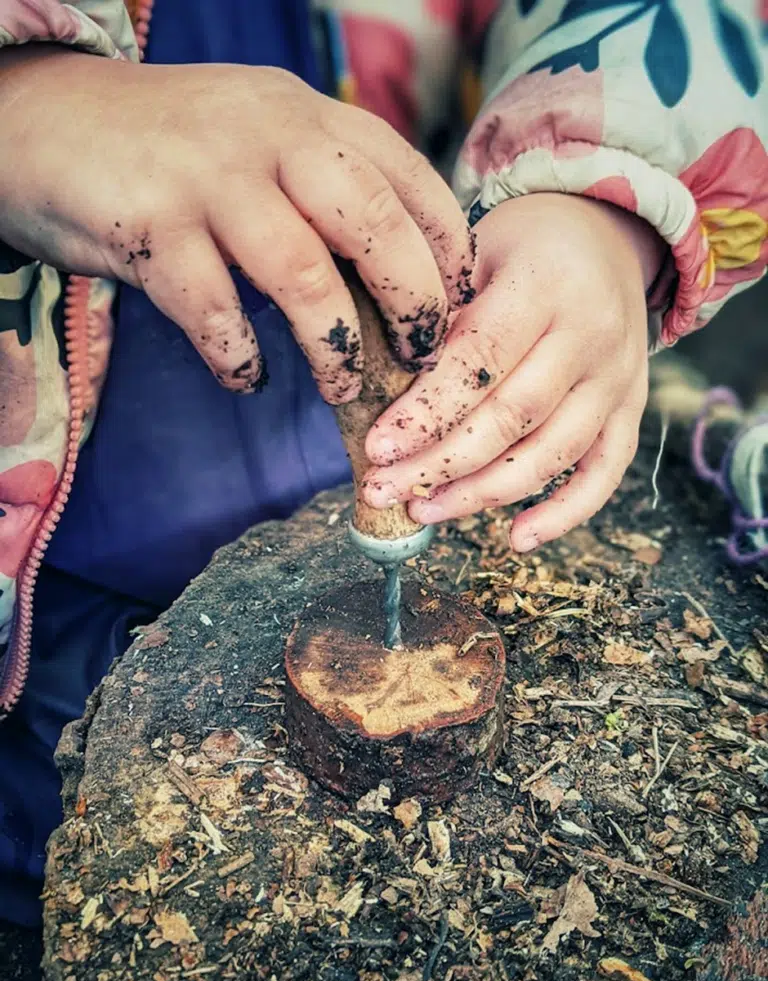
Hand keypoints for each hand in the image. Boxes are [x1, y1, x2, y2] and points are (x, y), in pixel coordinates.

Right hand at [0, 47, 473, 398]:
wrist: (47, 118)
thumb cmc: (171, 150)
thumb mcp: (260, 139)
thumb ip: (322, 188)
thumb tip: (396, 277)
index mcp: (308, 115)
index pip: (409, 176)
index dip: (447, 248)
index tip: (461, 306)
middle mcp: (268, 135)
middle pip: (373, 220)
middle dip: (413, 299)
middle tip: (421, 355)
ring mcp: (208, 178)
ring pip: (302, 273)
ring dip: (334, 345)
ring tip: (342, 385)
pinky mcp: (150, 225)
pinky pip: (213, 309)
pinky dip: (238, 355)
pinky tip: (245, 374)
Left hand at [362, 194, 664, 551]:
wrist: (606, 238)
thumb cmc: (521, 246)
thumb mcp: (476, 250)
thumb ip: (442, 314)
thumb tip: (388, 393)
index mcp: (546, 284)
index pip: (480, 361)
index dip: (427, 412)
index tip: (376, 447)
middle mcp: (592, 335)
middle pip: (512, 417)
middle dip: (439, 463)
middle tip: (382, 490)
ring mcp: (619, 378)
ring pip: (551, 454)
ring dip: (482, 494)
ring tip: (423, 511)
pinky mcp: (632, 409)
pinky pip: (604, 474)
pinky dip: (565, 514)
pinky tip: (516, 539)